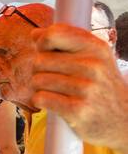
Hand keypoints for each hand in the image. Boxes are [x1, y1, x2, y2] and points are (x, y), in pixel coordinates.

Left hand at [27, 24, 127, 153]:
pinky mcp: (76, 109)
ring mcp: (85, 88)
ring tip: (57, 92)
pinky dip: (41, 101)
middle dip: (40, 70)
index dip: (42, 43)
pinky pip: (40, 98)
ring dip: (41, 87)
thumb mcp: (95, 59)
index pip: (55, 34)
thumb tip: (35, 34)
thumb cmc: (102, 87)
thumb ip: (67, 43)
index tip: (46, 51)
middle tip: (55, 79)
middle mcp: (93, 66)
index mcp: (97, 48)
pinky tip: (54, 103)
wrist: (123, 120)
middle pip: (40, 60)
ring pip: (37, 80)